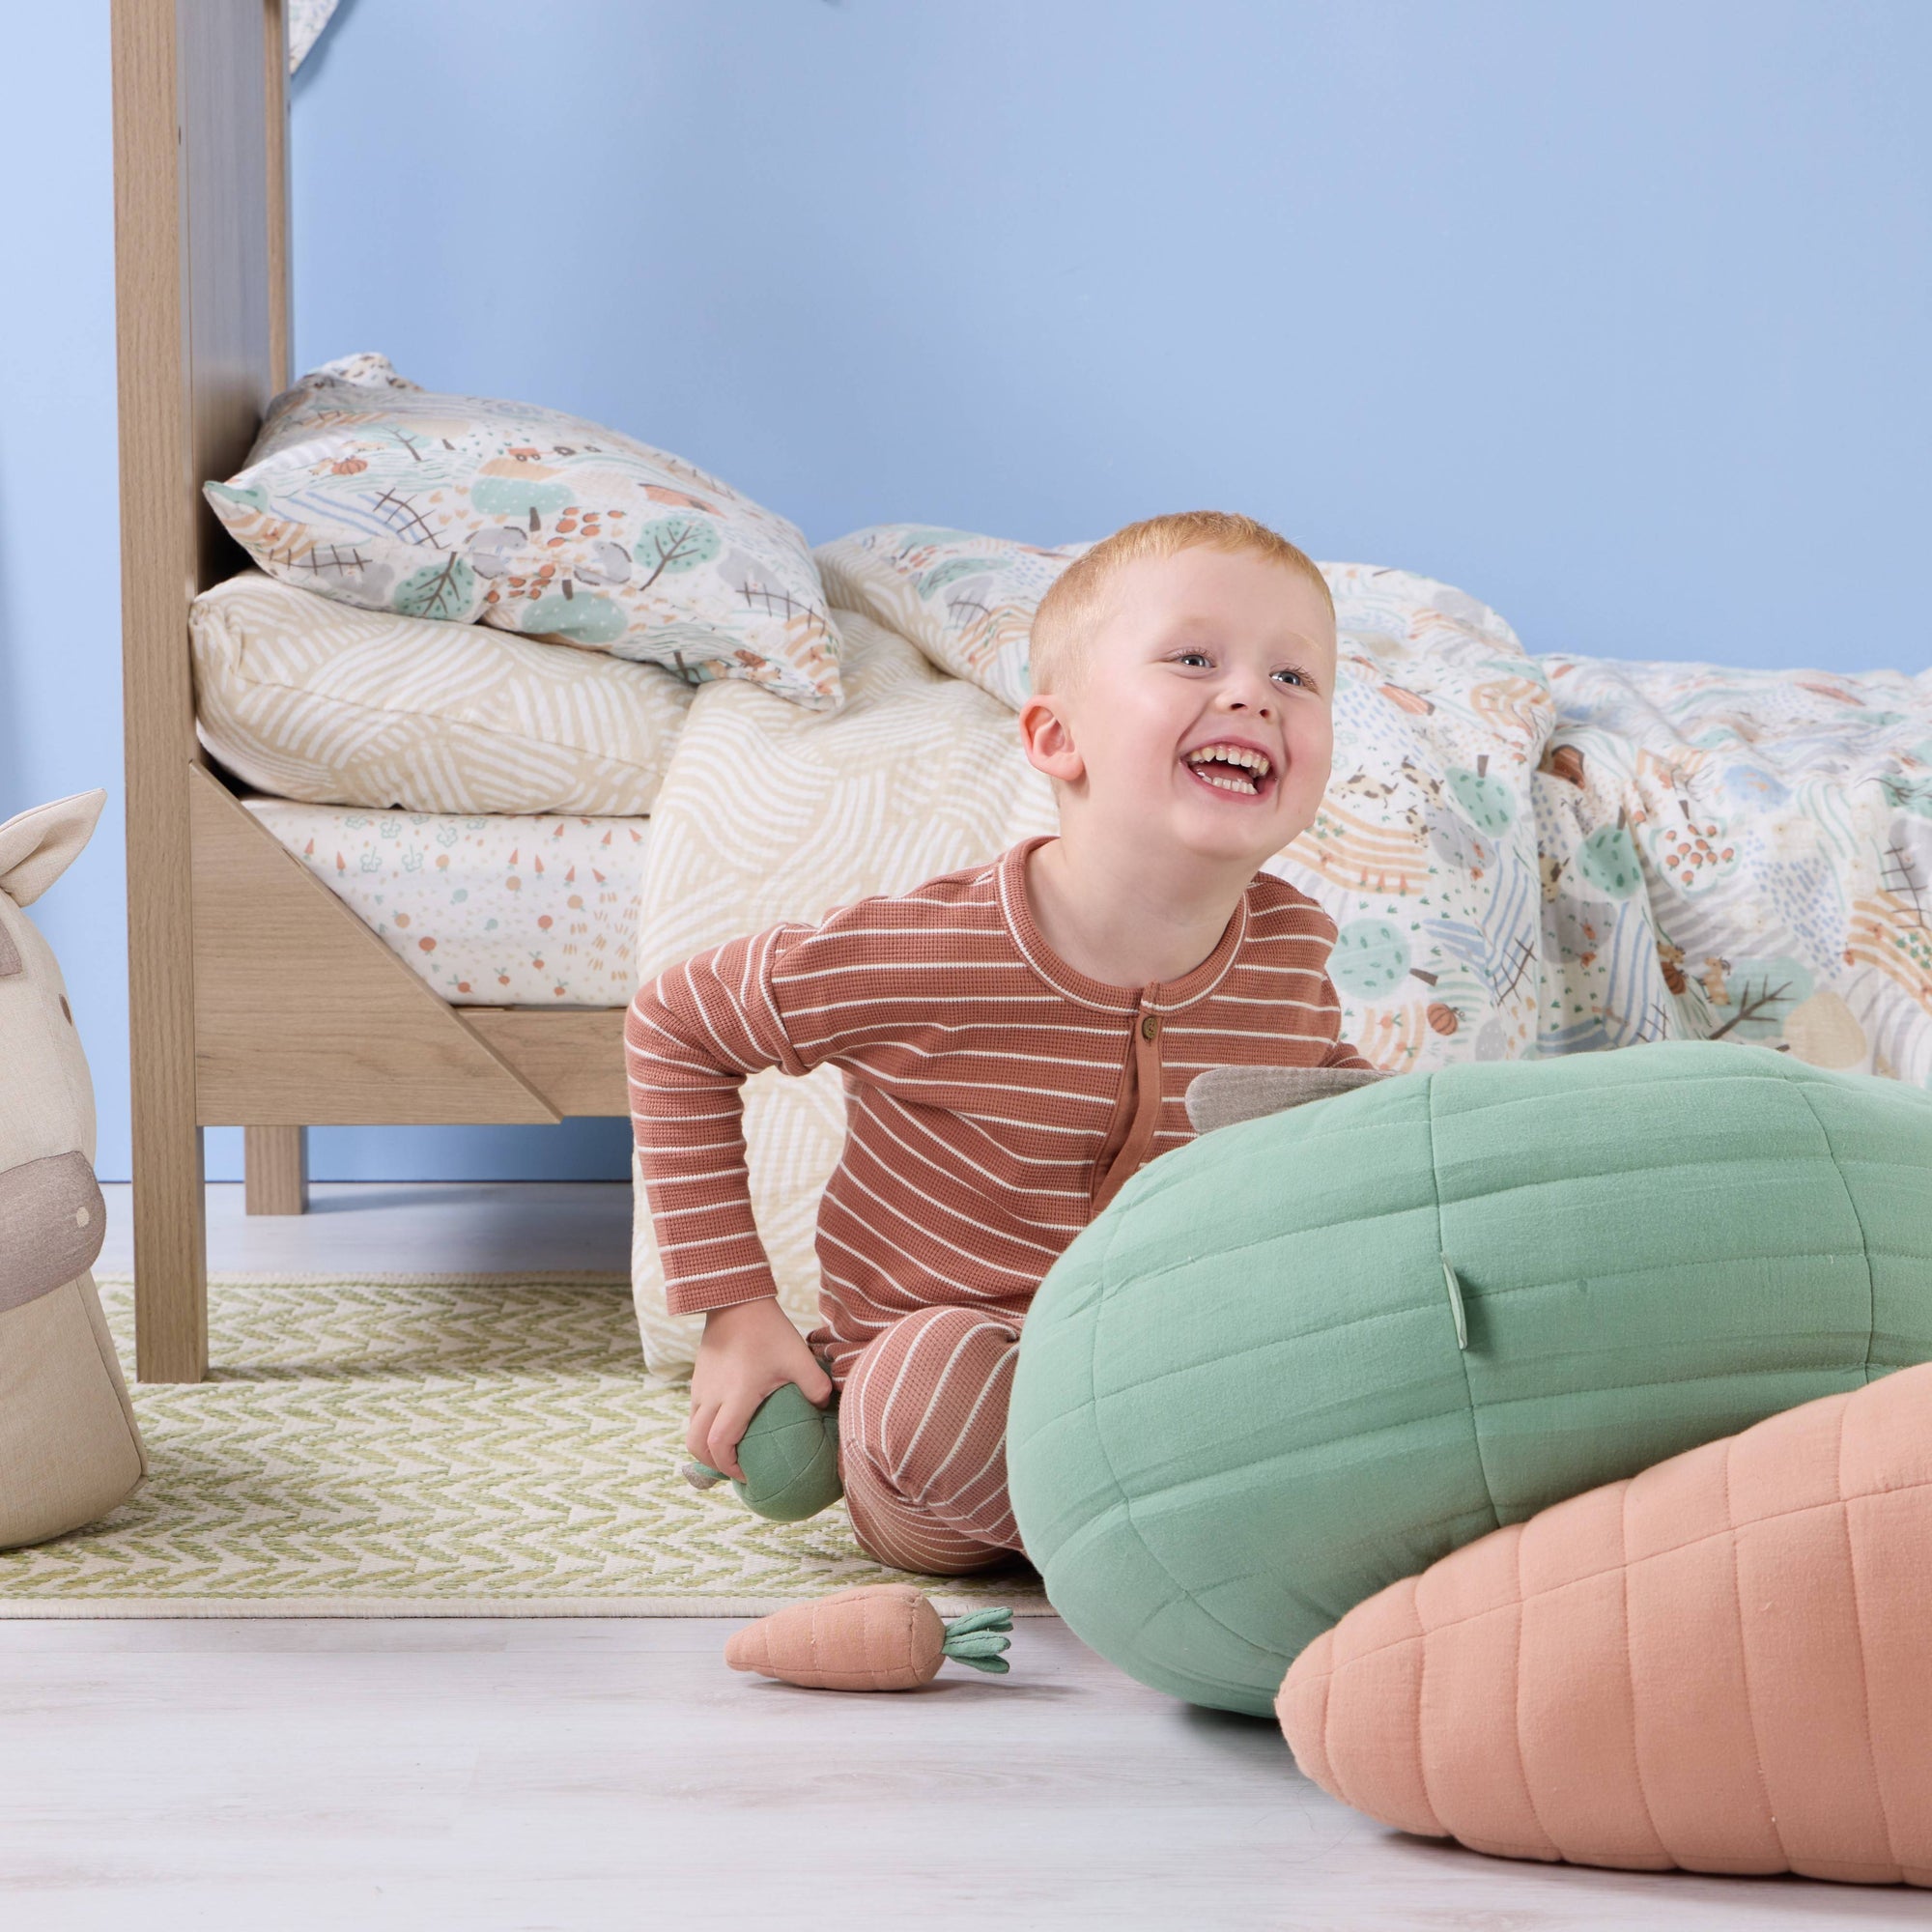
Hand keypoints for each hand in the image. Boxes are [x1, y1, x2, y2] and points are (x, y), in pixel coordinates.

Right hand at [686, 1298, 832, 1481]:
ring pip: (691, 1430)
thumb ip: (816, 1385)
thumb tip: (827, 1407)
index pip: (719, 1444)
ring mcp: (699, 1388)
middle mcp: (711, 1396)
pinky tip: (727, 1424)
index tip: (747, 1475)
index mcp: (735, 1396)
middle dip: (713, 1465)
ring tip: (731, 1451)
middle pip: (696, 1445)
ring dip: (706, 1447)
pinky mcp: (697, 1379)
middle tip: (736, 1470)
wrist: (736, 1300)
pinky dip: (704, 1428)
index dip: (730, 1467)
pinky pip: (694, 1414)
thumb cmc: (768, 1330)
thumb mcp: (798, 1357)